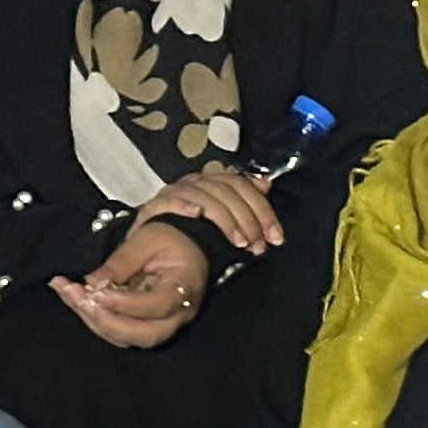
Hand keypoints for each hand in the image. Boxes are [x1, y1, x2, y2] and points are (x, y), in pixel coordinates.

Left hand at [53, 219, 210, 349]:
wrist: (183, 241)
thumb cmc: (171, 236)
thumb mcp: (147, 238)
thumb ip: (122, 260)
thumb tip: (93, 281)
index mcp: (184, 287)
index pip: (158, 307)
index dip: (125, 304)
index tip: (97, 292)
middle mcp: (177, 314)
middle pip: (144, 335)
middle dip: (106, 322)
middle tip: (79, 298)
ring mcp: (160, 322)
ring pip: (127, 337)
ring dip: (93, 319)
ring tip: (68, 292)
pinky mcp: (142, 322)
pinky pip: (117, 329)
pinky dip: (92, 316)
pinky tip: (71, 295)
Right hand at [134, 167, 281, 257]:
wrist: (152, 243)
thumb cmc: (190, 231)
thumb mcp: (223, 217)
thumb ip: (244, 200)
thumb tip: (266, 184)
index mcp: (211, 181)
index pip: (241, 185)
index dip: (262, 209)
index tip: (275, 237)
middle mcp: (193, 182)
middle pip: (226, 191)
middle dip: (248, 219)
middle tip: (258, 245)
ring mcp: (172, 193)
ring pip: (204, 196)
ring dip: (225, 220)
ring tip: (239, 243)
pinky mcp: (152, 207)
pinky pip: (168, 202)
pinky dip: (183, 206)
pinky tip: (196, 215)